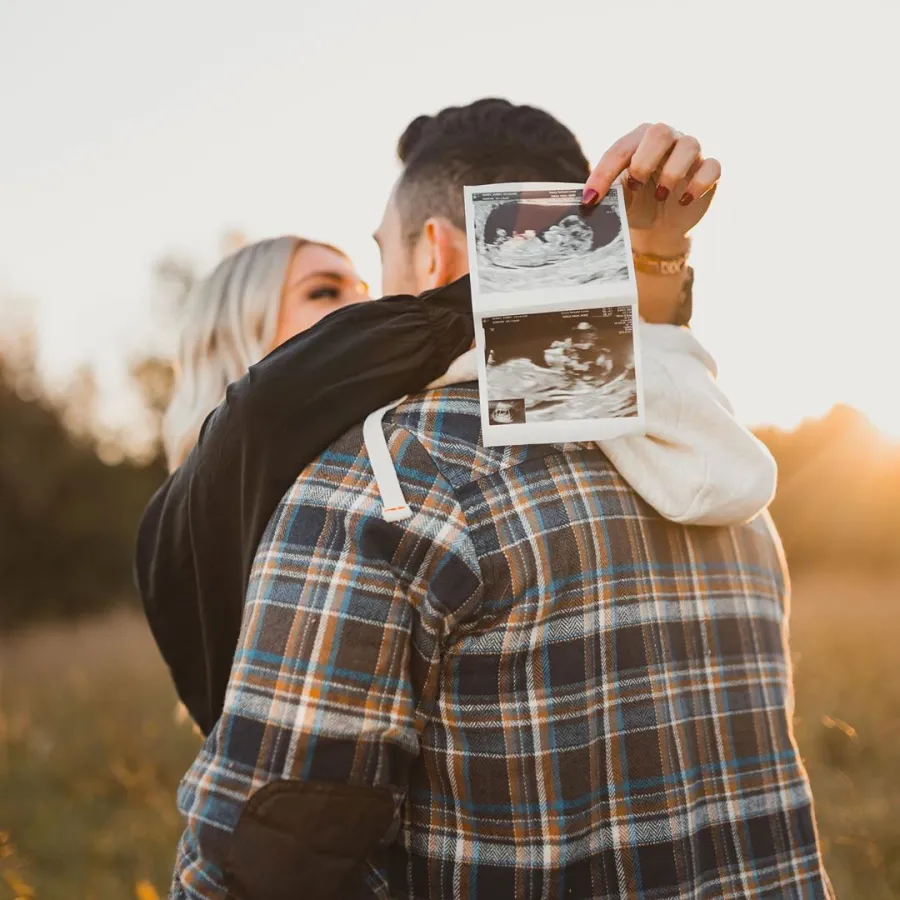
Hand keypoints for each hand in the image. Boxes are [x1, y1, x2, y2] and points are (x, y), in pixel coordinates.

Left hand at [583, 123, 720, 248]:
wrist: (662, 226)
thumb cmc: (638, 203)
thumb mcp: (620, 200)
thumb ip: (608, 194)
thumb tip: (590, 198)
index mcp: (639, 140)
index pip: (621, 149)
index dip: (604, 173)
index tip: (590, 199)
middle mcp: (667, 139)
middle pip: (660, 132)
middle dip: (644, 161)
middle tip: (635, 185)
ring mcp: (691, 153)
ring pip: (689, 146)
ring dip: (671, 173)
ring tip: (660, 195)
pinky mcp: (710, 170)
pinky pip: (712, 167)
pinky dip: (698, 184)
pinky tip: (684, 200)